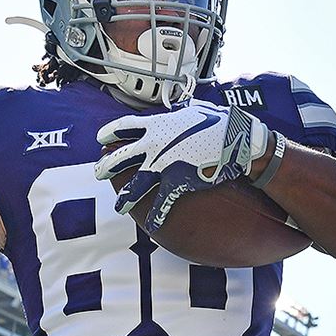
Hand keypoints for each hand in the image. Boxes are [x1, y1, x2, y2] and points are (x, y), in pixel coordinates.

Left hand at [94, 101, 270, 231]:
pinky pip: (162, 203)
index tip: (101, 137)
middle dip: (106, 165)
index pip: (124, 127)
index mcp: (157, 125)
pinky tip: (152, 225)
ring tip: (119, 207)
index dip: (110, 132)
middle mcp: (153, 145)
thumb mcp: (196, 110)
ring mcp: (162, 165)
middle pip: (120, 157)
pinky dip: (158, 215)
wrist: (236, 139)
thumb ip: (181, 112)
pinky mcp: (176, 182)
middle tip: (98, 172)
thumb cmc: (220, 123)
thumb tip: (181, 110)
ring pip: (135, 184)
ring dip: (125, 197)